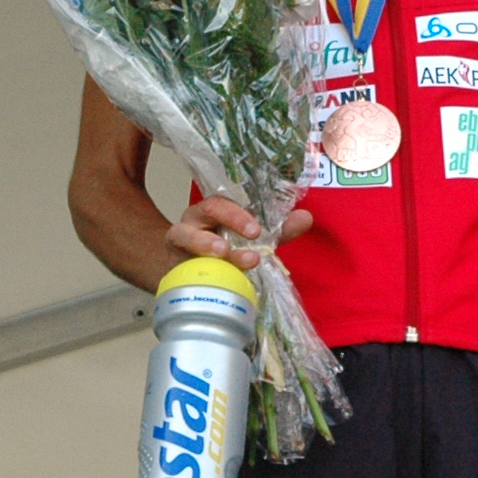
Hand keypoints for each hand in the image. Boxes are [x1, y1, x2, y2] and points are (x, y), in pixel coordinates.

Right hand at [164, 196, 311, 273]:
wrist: (192, 279)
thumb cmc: (225, 255)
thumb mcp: (254, 242)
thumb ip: (279, 230)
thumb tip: (306, 217)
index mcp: (216, 209)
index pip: (226, 198)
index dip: (240, 211)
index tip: (259, 229)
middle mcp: (196, 219)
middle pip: (207, 207)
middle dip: (231, 218)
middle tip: (252, 235)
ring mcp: (180, 240)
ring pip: (185, 233)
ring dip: (205, 242)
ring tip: (223, 253)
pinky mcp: (171, 263)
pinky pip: (177, 261)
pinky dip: (192, 266)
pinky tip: (208, 275)